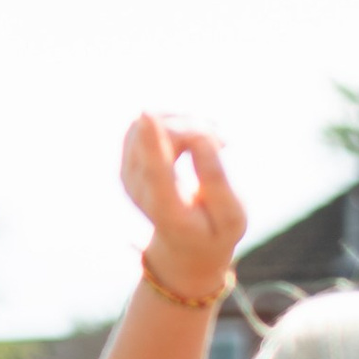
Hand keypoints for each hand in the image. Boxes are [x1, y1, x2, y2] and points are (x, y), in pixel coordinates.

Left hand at [122, 116, 244, 302]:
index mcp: (167, 211)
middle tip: (226, 141)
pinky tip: (196, 135)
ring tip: (215, 139)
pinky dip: (174, 121)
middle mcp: (139, 190)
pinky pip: (148, 123)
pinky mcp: (128, 158)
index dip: (154, 141)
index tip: (148, 114)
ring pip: (153, 124)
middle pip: (161, 138)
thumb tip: (200, 138)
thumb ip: (216, 180)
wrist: (186, 243)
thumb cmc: (215, 230)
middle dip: (196, 129)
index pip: (156, 172)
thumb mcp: (230, 216)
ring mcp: (128, 172)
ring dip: (186, 122)